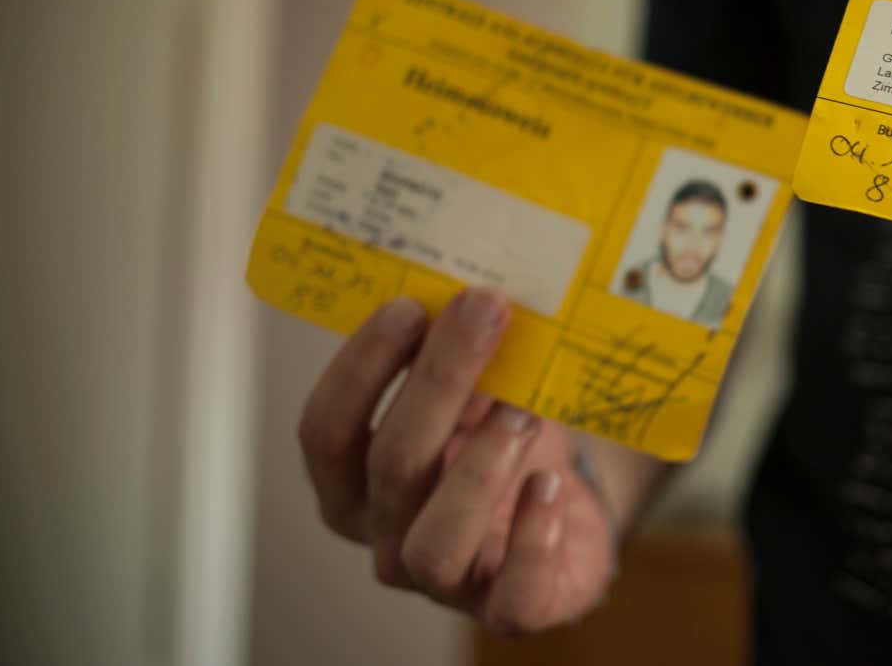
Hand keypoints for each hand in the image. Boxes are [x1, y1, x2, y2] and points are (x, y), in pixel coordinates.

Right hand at [298, 288, 615, 633]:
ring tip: (524, 410)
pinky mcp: (508, 608)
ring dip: (479, 467)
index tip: (407, 305)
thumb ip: (459, 353)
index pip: (325, 432)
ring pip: (435, 539)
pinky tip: (549, 488)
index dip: (359, 369)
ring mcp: (443, 580)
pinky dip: (531, 539)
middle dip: (437, 381)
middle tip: (485, 314)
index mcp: (353, 481)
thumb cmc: (501, 443)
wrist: (566, 512)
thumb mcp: (473, 393)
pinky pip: (511, 596)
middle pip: (390, 465)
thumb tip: (472, 282)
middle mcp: (384, 535)